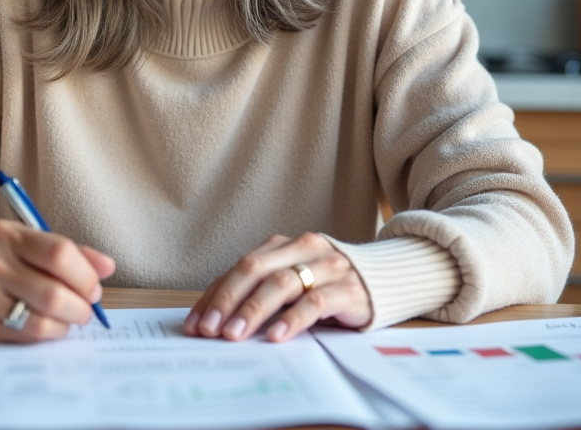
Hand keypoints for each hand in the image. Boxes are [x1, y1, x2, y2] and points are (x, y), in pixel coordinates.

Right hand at [0, 218, 115, 342]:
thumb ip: (71, 253)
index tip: (94, 288)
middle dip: (80, 307)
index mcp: (7, 235)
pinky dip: (45, 335)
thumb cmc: (2, 259)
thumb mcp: (30, 243)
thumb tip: (107, 267)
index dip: (85, 275)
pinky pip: (24, 337)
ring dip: (65, 325)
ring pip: (40, 321)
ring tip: (68, 319)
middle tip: (86, 310)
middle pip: (52, 293)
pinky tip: (46, 326)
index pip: (59, 253)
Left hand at [183, 233, 369, 342]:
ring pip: (282, 284)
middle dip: (227, 299)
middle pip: (255, 269)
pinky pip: (315, 302)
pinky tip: (276, 336)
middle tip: (209, 328)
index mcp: (284, 244)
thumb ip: (261, 291)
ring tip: (235, 334)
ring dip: (253, 310)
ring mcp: (327, 267)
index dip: (215, 294)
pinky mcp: (348, 290)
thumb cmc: (328, 283)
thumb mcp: (293, 281)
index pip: (240, 267)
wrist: (385, 279)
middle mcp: (303, 249)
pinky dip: (293, 319)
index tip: (195, 322)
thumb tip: (217, 319)